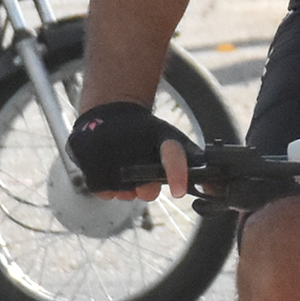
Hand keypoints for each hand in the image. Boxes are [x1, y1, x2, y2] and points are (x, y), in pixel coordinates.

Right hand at [68, 100, 199, 198]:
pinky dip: (105, 186)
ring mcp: (103, 144)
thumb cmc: (146, 132)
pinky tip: (108, 170)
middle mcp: (130, 139)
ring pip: (118, 192)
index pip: (173, 154)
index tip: (180, 191)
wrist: (112, 109)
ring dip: (123, 190)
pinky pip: (97, 188)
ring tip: (123, 170)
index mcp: (161, 136)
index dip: (177, 172)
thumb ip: (191, 165)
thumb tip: (216, 190)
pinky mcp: (82, 150)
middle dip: (146, 189)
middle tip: (141, 176)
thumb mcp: (171, 141)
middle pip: (144, 188)